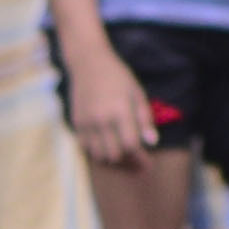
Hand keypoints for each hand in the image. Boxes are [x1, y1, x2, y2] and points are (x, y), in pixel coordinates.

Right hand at [65, 39, 162, 173]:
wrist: (88, 64)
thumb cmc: (118, 77)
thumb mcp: (137, 93)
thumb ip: (144, 118)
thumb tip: (151, 142)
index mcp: (120, 110)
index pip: (130, 144)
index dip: (140, 158)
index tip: (147, 164)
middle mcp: (101, 120)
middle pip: (114, 154)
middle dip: (127, 162)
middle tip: (136, 163)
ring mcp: (86, 123)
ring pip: (98, 155)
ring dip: (111, 159)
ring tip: (122, 156)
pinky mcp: (76, 124)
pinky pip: (86, 148)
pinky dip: (97, 152)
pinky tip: (107, 147)